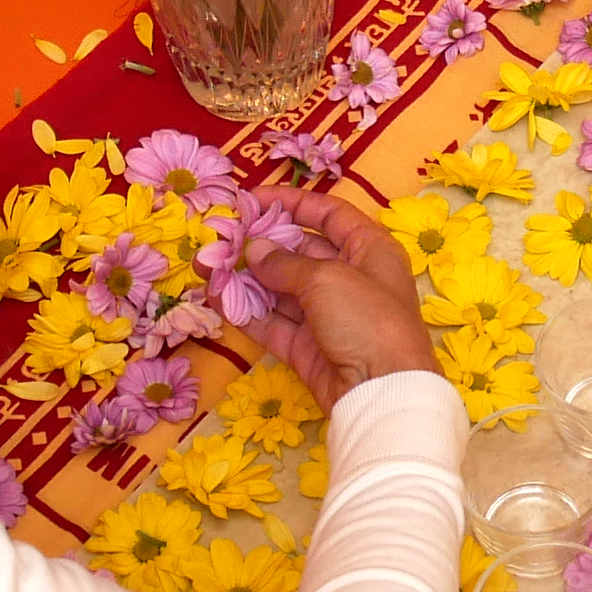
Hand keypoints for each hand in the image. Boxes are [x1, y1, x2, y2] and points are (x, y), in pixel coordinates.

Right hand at [238, 188, 430, 403]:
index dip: (292, 203)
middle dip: (262, 244)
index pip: (329, 215)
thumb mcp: (327, 279)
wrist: (382, 392)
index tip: (252, 200)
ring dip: (247, 279)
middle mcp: (350, 278)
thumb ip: (285, 263)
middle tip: (221, 237)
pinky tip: (219, 300)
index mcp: (370, 250)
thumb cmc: (367, 320)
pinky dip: (249, 312)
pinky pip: (274, 323)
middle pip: (301, 252)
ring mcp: (328, 315)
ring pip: (282, 289)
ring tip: (209, 267)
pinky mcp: (308, 347)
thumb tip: (255, 250)